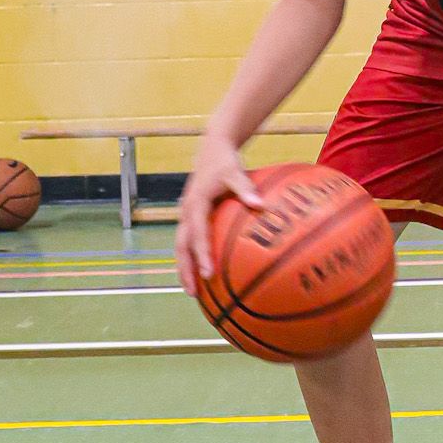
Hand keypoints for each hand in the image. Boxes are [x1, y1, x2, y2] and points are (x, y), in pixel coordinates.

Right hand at [175, 135, 264, 295]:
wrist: (212, 149)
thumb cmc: (226, 161)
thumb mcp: (236, 171)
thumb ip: (246, 189)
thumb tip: (261, 205)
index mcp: (195, 205)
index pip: (197, 235)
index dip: (202, 256)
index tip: (208, 274)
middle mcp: (187, 213)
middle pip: (181, 247)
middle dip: (186, 270)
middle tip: (193, 293)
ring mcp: (187, 216)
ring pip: (182, 247)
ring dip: (185, 268)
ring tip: (193, 291)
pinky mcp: (192, 217)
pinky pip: (190, 241)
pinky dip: (193, 257)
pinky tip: (204, 272)